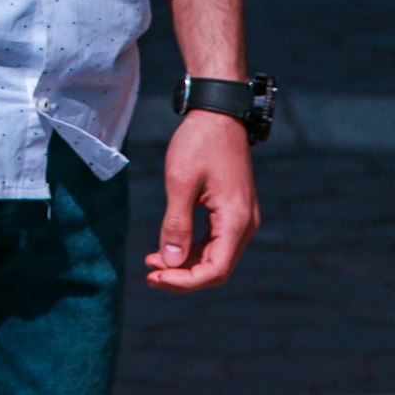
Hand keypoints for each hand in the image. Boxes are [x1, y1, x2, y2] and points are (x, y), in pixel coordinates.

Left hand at [144, 111, 258, 292]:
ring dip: (186, 264)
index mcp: (236, 220)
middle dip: (182, 276)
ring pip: (215, 256)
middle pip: (216, 268)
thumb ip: (176, 224)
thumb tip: (169, 263)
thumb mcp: (181, 181)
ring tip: (153, 263)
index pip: (215, 270)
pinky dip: (192, 248)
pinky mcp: (232, 209)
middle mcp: (244, 224)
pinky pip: (214, 240)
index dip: (184, 281)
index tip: (155, 278)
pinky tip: (168, 248)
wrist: (217, 113)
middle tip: (149, 275)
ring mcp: (241, 217)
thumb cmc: (199, 142)